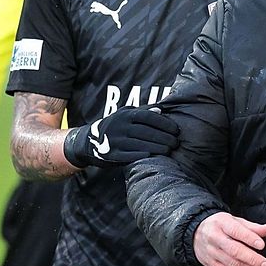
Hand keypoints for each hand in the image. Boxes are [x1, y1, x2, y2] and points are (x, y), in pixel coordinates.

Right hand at [63, 107, 179, 167]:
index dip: (164, 123)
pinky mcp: (110, 154)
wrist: (88, 141)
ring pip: (140, 144)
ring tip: (169, 150)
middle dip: (164, 137)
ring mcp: (114, 140)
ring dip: (157, 148)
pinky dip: (141, 155)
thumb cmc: (114, 126)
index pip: (149, 117)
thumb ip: (143, 111)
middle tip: (176, 142)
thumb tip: (161, 109)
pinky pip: (128, 155)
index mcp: (126, 114)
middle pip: (147, 132)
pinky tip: (152, 156)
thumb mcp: (125, 114)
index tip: (176, 130)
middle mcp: (120, 126)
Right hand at [194, 212, 265, 265]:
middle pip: (235, 251)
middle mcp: (216, 239)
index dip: (249, 238)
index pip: (236, 231)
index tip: (262, 245)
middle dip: (253, 260)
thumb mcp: (234, 220)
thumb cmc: (219, 226)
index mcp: (222, 223)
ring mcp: (213, 254)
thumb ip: (252, 227)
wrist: (195, 233)